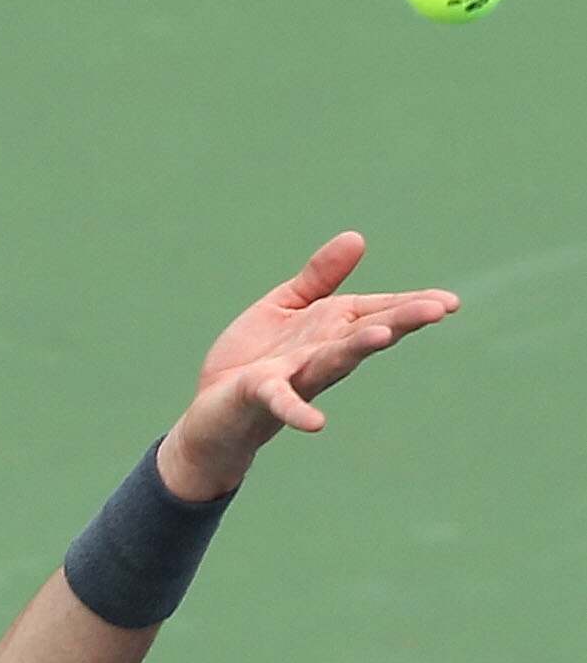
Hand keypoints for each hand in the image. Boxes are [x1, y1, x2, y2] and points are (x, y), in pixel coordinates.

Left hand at [160, 232, 458, 499]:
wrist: (212, 410)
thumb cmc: (254, 358)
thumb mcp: (285, 306)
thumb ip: (320, 277)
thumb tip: (357, 237)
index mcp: (331, 328)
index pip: (379, 313)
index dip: (413, 306)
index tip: (449, 302)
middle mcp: (321, 353)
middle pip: (367, 332)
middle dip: (402, 320)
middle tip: (438, 310)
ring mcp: (294, 375)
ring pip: (333, 359)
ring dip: (358, 347)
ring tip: (384, 336)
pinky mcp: (261, 394)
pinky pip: (282, 402)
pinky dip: (298, 411)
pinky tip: (316, 424)